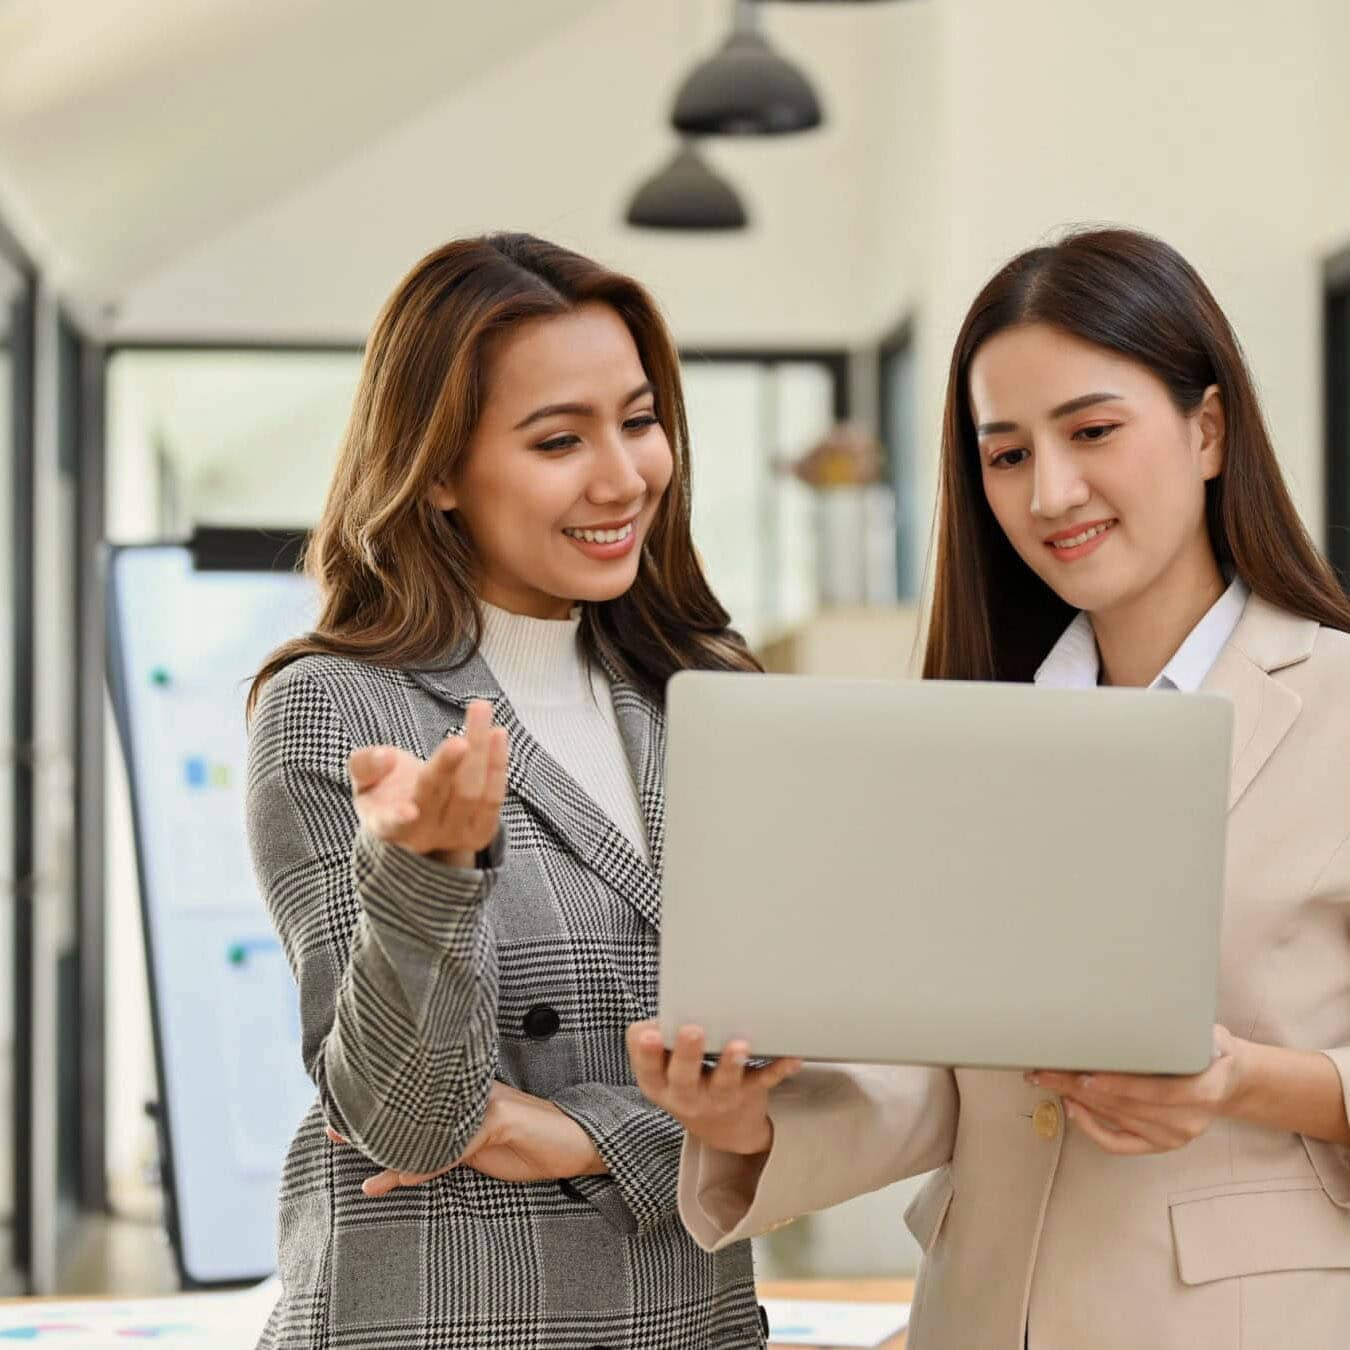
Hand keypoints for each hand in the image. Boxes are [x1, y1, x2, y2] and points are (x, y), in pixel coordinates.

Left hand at [326, 1082, 607, 1197]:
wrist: (581, 1140)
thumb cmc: (534, 1143)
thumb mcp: (485, 1147)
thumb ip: (451, 1146)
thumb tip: (413, 1158)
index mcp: (467, 1097)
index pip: (421, 1098)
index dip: (385, 1103)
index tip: (347, 1108)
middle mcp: (471, 1095)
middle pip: (413, 1103)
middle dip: (370, 1114)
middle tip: (329, 1121)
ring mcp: (482, 1105)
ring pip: (424, 1123)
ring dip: (384, 1139)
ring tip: (346, 1142)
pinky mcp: (495, 1122)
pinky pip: (449, 1147)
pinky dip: (420, 1165)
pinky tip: (393, 1178)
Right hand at [348, 699, 507, 867]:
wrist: (417, 814)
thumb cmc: (386, 791)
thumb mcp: (364, 778)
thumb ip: (365, 765)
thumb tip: (385, 757)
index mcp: (386, 825)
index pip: (392, 824)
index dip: (398, 817)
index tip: (408, 810)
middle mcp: (422, 836)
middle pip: (437, 797)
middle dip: (448, 766)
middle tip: (459, 740)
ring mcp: (454, 837)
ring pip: (471, 794)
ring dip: (480, 751)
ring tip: (480, 710)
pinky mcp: (481, 832)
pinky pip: (493, 798)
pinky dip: (497, 764)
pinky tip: (497, 733)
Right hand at [626, 1021, 802, 1156]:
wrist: (725, 1130)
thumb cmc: (688, 1083)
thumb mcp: (664, 1071)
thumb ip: (659, 1043)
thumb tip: (667, 1009)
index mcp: (659, 1084)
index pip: (647, 1068)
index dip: (645, 1052)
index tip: (650, 1034)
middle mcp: (686, 1096)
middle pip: (683, 1077)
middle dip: (687, 1053)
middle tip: (692, 1029)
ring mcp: (719, 1098)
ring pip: (724, 1083)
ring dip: (731, 1064)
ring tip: (739, 1045)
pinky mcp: (748, 1094)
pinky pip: (764, 1081)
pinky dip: (779, 1069)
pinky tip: (791, 1058)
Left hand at [1028, 1024, 1244, 1155]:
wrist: (1232, 1082)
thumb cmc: (1212, 1050)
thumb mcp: (1209, 1034)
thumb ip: (1182, 1029)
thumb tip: (1144, 1003)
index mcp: (1204, 1091)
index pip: (1158, 1092)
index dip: (1120, 1085)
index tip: (1087, 1074)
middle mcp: (1188, 1120)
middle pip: (1127, 1106)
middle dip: (1081, 1086)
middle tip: (1047, 1069)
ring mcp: (1173, 1136)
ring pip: (1117, 1120)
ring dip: (1078, 1099)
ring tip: (1050, 1080)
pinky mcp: (1159, 1145)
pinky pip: (1119, 1143)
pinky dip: (1091, 1127)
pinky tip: (1071, 1107)